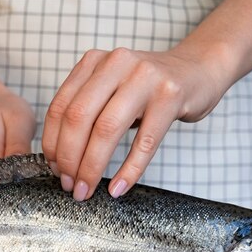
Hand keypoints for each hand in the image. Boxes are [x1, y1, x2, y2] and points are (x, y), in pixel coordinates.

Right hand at [0, 87, 35, 183]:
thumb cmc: (6, 111)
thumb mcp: (19, 121)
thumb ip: (19, 146)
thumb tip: (20, 171)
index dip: (13, 187)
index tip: (30, 179)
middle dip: (16, 186)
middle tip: (32, 170)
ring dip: (14, 182)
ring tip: (25, 165)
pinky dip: (10, 179)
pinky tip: (18, 167)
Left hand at [42, 47, 224, 200]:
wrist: (198, 69)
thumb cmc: (149, 88)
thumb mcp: (112, 88)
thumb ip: (87, 109)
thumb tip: (60, 159)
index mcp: (94, 62)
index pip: (60, 107)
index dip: (52, 143)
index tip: (55, 169)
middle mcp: (116, 63)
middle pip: (79, 117)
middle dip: (69, 158)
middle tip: (69, 185)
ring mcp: (145, 77)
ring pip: (107, 129)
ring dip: (91, 167)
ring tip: (86, 190)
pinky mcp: (171, 96)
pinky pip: (145, 142)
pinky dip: (128, 170)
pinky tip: (117, 188)